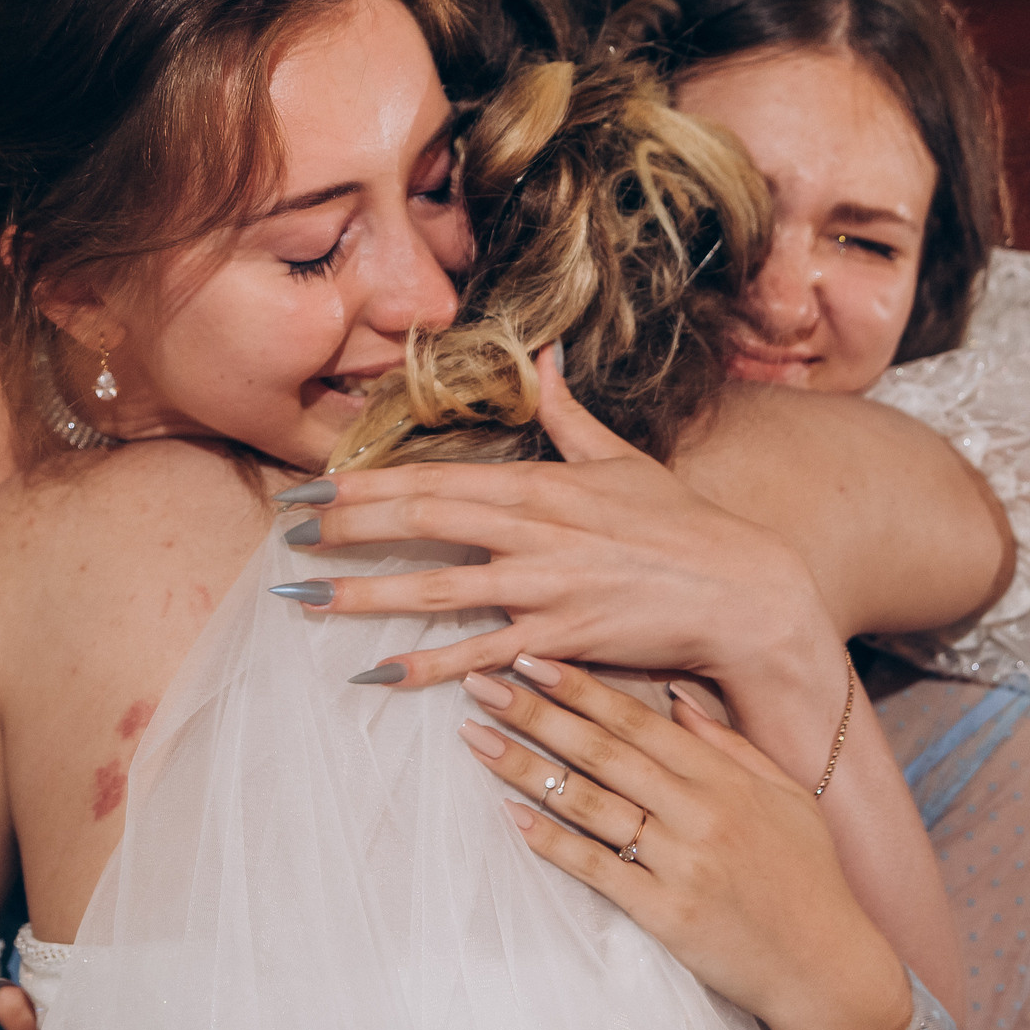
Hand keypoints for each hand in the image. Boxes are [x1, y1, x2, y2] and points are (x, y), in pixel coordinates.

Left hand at [289, 349, 835, 690]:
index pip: (436, 476)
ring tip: (306, 597)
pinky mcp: (563, 638)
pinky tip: (380, 673)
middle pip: (425, 520)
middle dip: (349, 524)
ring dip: (367, 591)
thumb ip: (569, 413)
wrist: (742, 591)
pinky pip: (484, 654)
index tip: (312, 483)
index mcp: (542, 485)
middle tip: (287, 531)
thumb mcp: (621, 459)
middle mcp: (536, 530)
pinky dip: (431, 664)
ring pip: (440, 586)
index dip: (368, 480)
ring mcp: (547, 585)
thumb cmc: (681, 524)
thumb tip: (544, 356)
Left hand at [456, 654, 909, 1029]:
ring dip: (525, 768)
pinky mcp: (665, 913)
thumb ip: (729, 747)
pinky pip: (596, 869)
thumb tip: (676, 699)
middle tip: (481, 683)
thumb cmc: (809, 878)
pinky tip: (511, 817)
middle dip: (536, 712)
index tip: (531, 660)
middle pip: (602, 751)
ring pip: (588, 803)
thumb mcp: (785, 797)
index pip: (637, 721)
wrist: (828, 968)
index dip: (580, 687)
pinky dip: (551, 842)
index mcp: (724, 779)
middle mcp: (699, 812)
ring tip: (476, 738)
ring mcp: (681, 862)